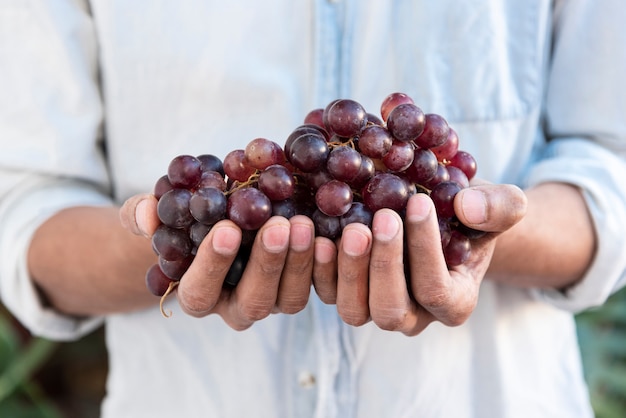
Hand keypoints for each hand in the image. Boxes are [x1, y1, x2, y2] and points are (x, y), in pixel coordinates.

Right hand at [120, 193, 314, 329]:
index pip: (200, 293)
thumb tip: (145, 215)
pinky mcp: (299, 285)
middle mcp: (236, 306)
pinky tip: (331, 232)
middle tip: (279, 225)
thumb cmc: (182, 223)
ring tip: (304, 223)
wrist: (215, 224)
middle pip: (253, 302)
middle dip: (267, 265)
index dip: (213, 266)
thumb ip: (143, 213)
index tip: (226, 230)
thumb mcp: (158, 213)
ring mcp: (271, 299)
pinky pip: (317, 286)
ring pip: (289, 299)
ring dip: (299, 264)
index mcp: (198, 294)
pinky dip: (325, 264)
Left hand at [312, 182, 526, 335]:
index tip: (418, 202)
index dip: (426, 251)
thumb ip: (499, 207)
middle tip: (382, 217)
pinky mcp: (345, 291)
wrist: (439, 213)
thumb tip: (469, 208)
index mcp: (454, 302)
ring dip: (349, 270)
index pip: (437, 290)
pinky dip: (319, 267)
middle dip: (384, 266)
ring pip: (355, 310)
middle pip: (391, 310)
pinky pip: (326, 292)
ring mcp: (375, 306)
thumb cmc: (468, 213)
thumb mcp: (498, 204)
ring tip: (351, 227)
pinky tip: (317, 232)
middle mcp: (413, 315)